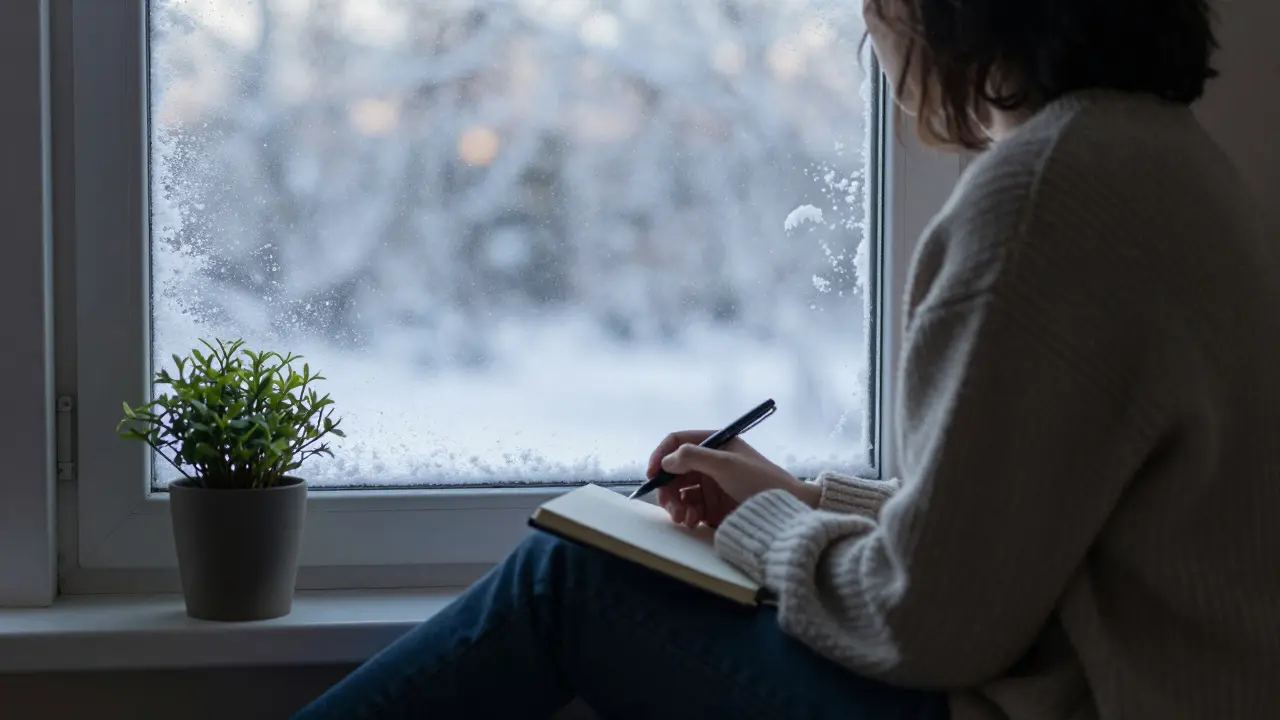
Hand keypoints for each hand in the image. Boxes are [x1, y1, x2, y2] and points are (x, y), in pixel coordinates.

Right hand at [646, 431, 820, 528]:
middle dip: (668, 488)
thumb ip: (693, 458)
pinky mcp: (712, 507)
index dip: (661, 455)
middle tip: (670, 506)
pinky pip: (688, 508)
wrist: (786, 514)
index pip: (678, 442)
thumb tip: (666, 460)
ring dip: (675, 504)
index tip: (652, 474)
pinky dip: (685, 515)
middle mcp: (710, 462)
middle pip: (674, 471)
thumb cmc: (760, 482)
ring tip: (682, 518)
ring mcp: (711, 485)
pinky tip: (691, 522)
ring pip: (679, 491)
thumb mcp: (727, 465)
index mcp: (716, 444)